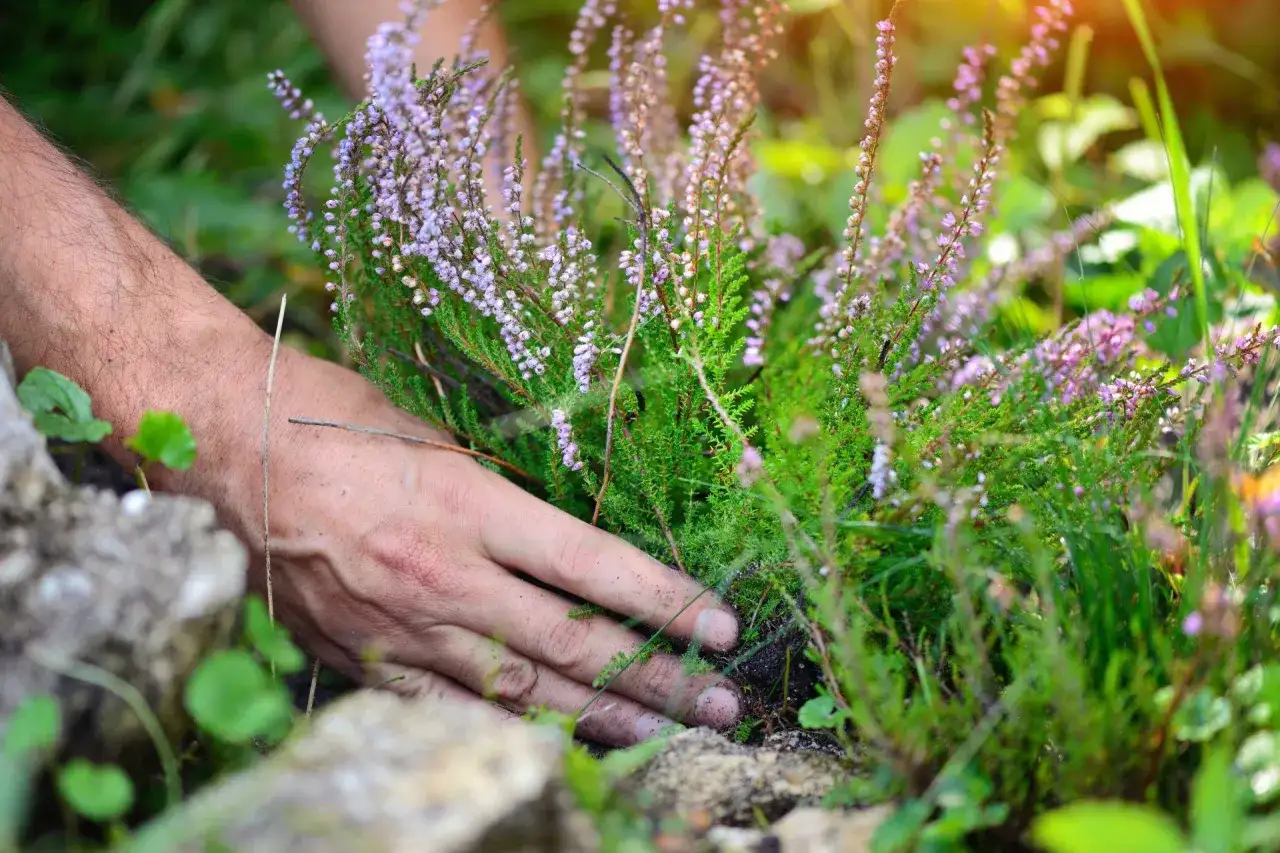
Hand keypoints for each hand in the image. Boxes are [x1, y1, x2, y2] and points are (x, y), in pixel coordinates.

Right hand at [235, 350, 742, 744]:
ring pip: (522, 691)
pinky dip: (511, 729)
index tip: (722, 625)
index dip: (666, 601)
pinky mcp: (364, 659)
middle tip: (721, 703)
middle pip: (573, 643)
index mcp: (469, 505)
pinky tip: (561, 743)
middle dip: (657, 677)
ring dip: (601, 717)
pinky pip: (452, 708)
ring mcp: (403, 627)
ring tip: (664, 734)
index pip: (594, 566)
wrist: (226, 445)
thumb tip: (563, 545)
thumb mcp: (436, 437)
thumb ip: (501, 500)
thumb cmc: (332, 421)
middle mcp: (444, 576)